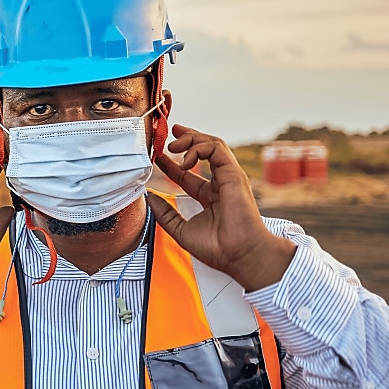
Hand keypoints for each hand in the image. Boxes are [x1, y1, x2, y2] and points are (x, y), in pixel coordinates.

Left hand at [147, 124, 296, 290]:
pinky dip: (198, 148)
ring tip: (172, 147)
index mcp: (209, 196)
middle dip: (186, 139)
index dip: (171, 163)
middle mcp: (220, 184)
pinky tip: (184, 160)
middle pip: (204, 152)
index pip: (188, 174)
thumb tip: (149, 198)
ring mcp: (228, 177)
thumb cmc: (218, 248)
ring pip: (212, 145)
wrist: (238, 254)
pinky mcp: (234, 174)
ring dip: (190, 139)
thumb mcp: (180, 229)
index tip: (157, 157)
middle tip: (170, 134)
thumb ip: (165, 214)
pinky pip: (217, 149)